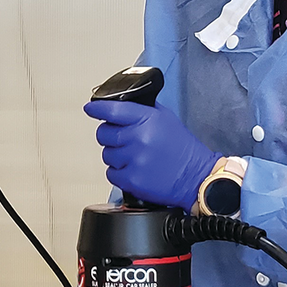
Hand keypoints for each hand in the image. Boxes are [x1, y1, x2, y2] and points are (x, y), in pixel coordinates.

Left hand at [83, 100, 220, 210]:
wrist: (195, 177)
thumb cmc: (182, 149)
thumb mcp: (166, 119)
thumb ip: (142, 111)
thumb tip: (118, 106)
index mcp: (148, 119)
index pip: (113, 110)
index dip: (97, 108)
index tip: (90, 108)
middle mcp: (139, 137)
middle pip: (104, 133)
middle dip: (109, 135)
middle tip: (123, 139)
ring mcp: (134, 159)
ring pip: (106, 154)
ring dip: (116, 155)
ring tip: (134, 156)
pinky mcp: (131, 179)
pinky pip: (111, 173)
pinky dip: (119, 172)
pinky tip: (134, 169)